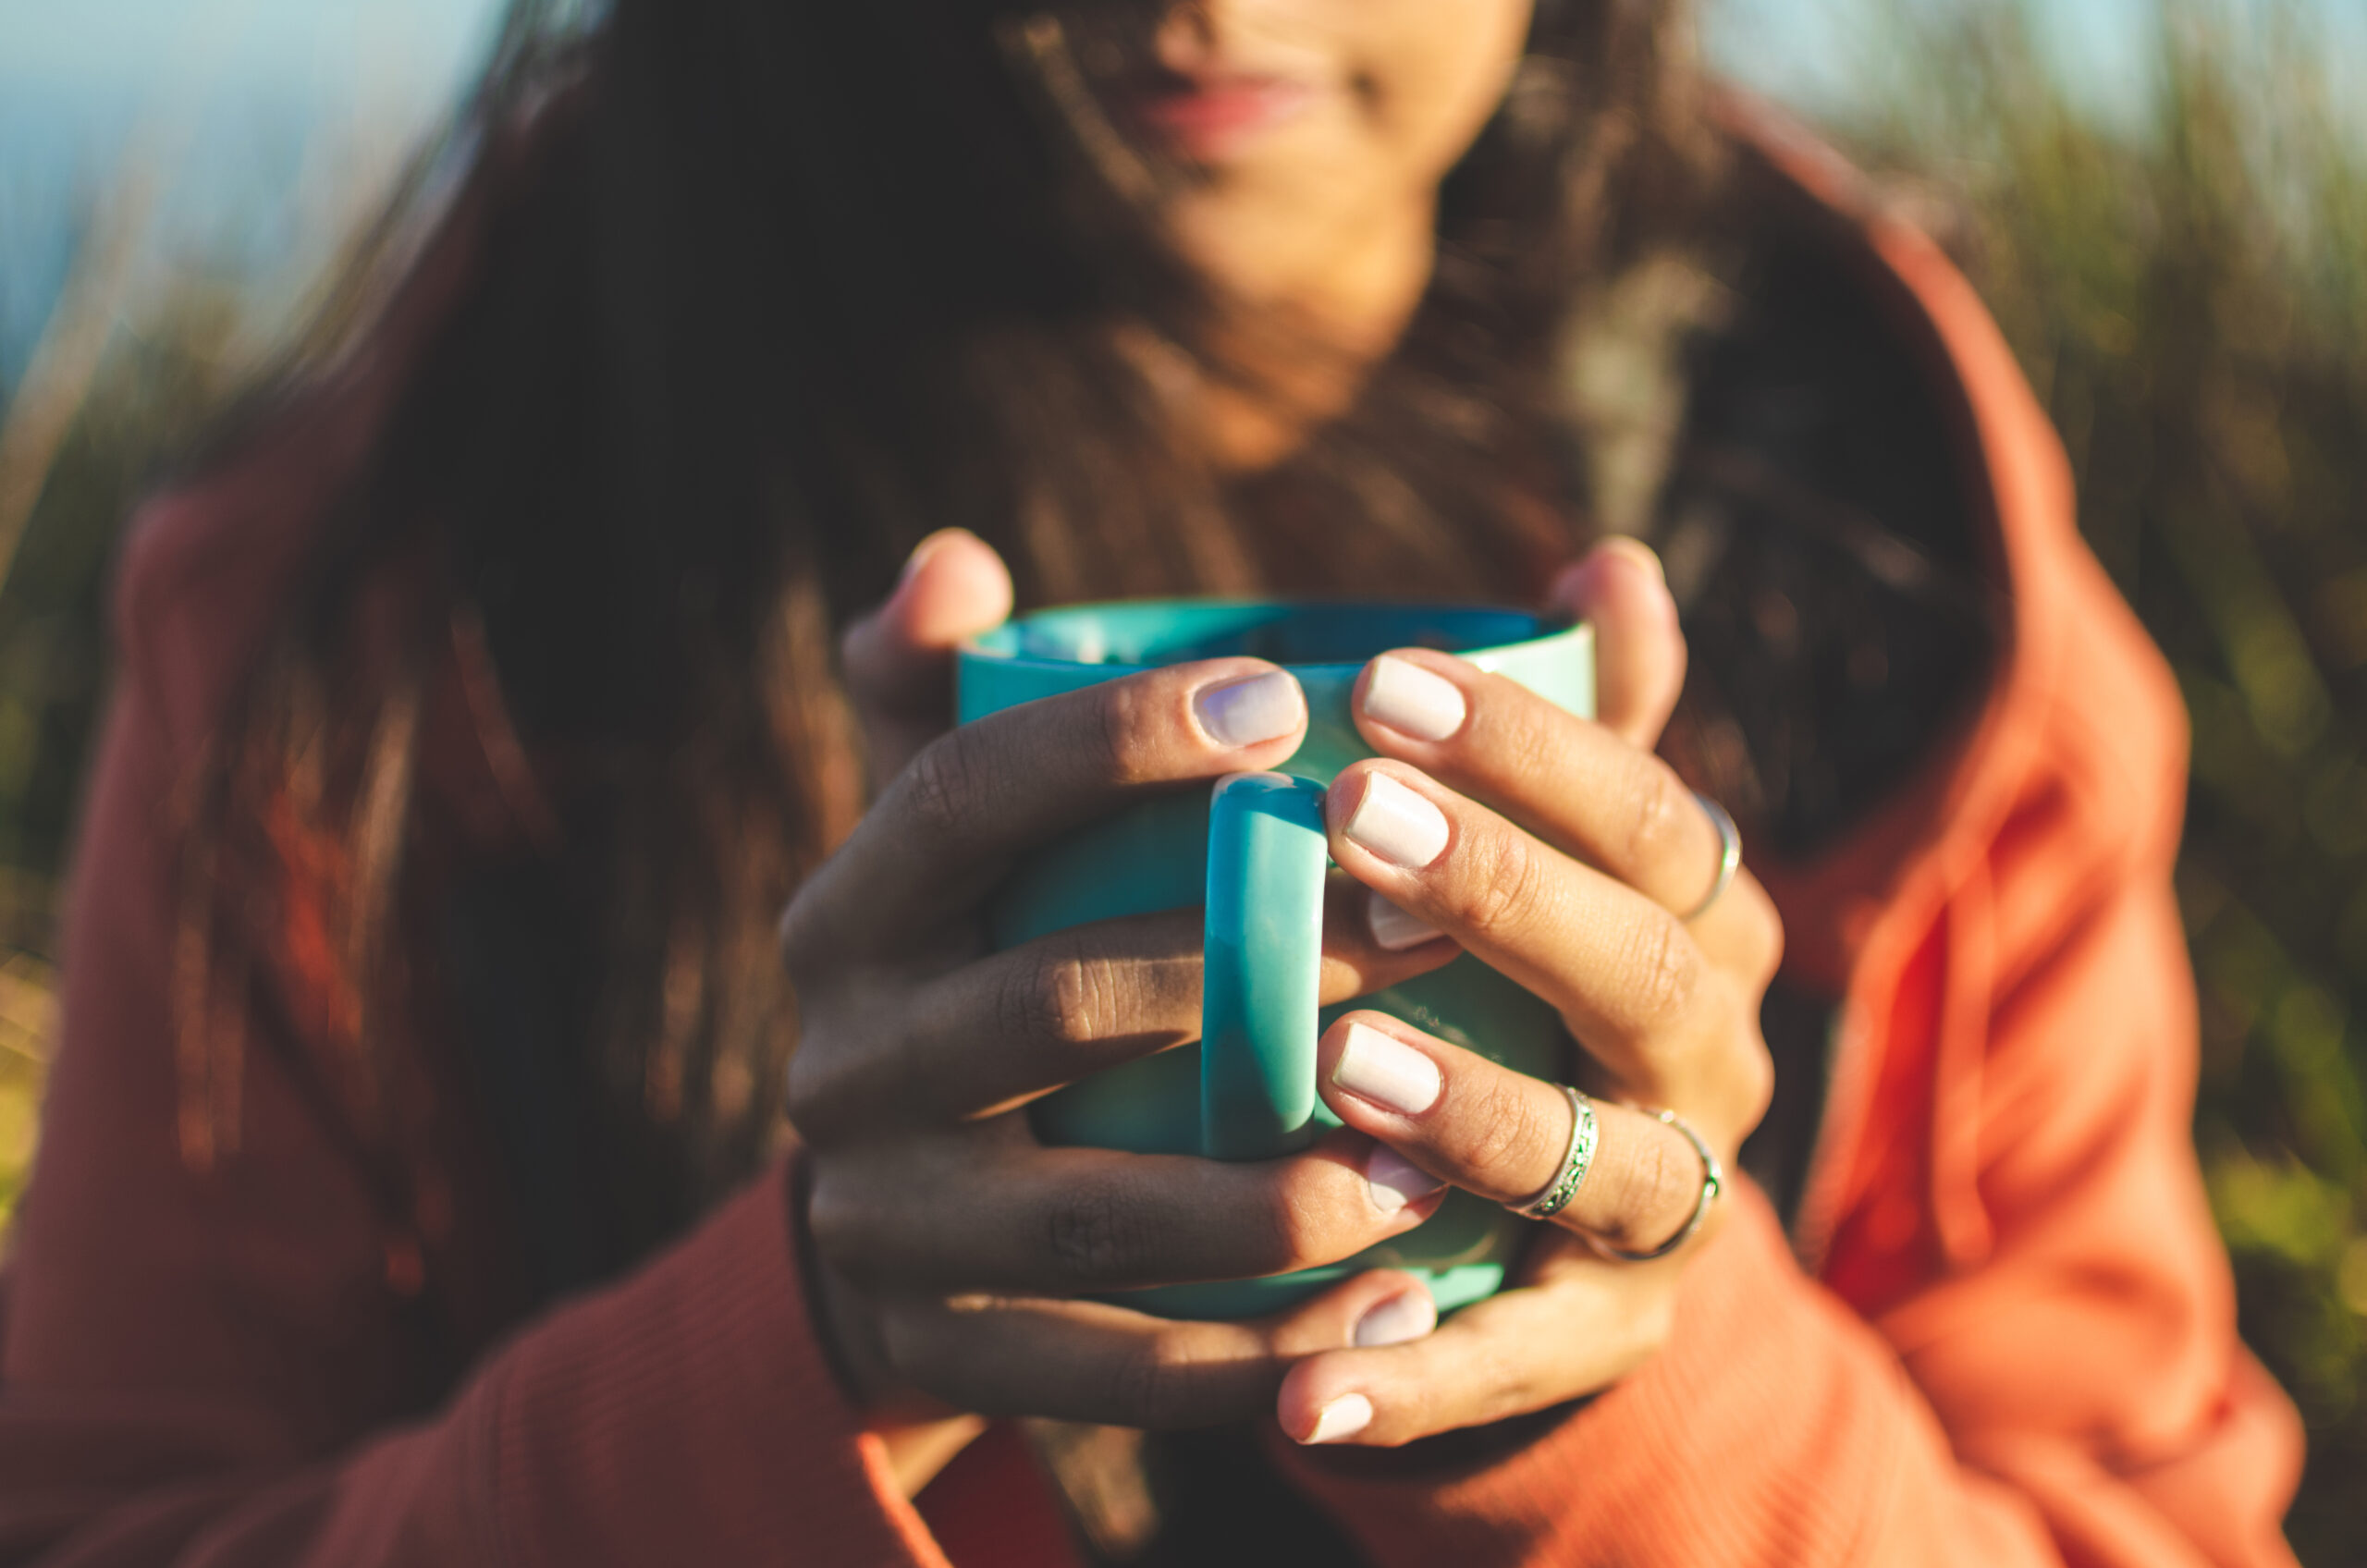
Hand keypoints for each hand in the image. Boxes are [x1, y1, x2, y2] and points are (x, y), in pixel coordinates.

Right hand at [784, 551, 1461, 1454]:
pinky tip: (1394, 1318)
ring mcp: (885, 1223)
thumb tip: (953, 560)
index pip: (957, 798)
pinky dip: (1256, 1357)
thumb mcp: (951, 844)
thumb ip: (962, 699)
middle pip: (1045, 1002)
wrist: (898, 1228)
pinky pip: (1114, 1369)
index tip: (1284, 701)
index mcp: (848, 913)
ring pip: (1091, 1210)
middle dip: (1252, 966)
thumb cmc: (978, 973)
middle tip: (1438, 926)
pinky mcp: (945, 1353)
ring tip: (1438, 1160)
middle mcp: (839, 1064)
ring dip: (1273, 1188)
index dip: (1108, 742)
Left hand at [1273, 539, 1783, 1446]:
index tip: (1376, 676)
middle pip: (1647, 970)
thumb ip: (1569, 716)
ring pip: (1607, 1163)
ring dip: (1480, 1113)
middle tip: (1351, 818)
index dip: (1533, 744)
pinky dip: (1423, 1370)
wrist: (1560, 1204)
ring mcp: (1670, 1202)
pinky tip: (1304, 1376)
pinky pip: (1524, 1359)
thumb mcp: (1551, 847)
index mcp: (1699, 916)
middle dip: (1508, 891)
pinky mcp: (1606, 1330)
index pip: (1651, 811)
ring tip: (1340, 1067)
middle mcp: (1708, 1054)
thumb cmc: (1522, 974)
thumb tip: (1611, 557)